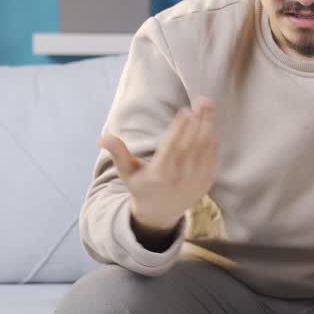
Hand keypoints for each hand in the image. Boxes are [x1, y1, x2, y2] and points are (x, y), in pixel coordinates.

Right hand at [97, 97, 217, 234]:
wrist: (160, 214)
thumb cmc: (141, 186)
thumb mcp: (127, 172)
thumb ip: (117, 153)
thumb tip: (100, 138)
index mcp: (160, 174)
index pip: (173, 148)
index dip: (180, 128)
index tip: (185, 110)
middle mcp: (181, 178)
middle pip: (193, 144)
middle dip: (199, 121)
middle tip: (202, 100)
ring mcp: (197, 180)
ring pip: (205, 148)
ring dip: (208, 124)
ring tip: (207, 105)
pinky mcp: (208, 181)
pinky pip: (212, 155)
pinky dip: (212, 137)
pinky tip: (210, 120)